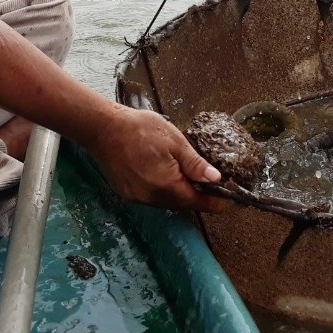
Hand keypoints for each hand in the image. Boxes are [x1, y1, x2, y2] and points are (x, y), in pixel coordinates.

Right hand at [86, 106, 230, 212]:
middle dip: (196, 196)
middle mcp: (151, 197)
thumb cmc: (139, 129)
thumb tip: (215, 179)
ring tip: (185, 175)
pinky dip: (161, 190)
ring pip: (166, 201)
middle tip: (209, 184)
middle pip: (182, 203)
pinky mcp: (127, 193)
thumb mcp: (175, 141)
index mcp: (166, 185)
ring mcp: (137, 197)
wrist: (103, 128)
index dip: (214, 203)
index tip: (228, 203)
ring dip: (178, 192)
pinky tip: (163, 174)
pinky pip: (151, 197)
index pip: (197, 202)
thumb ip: (195, 164)